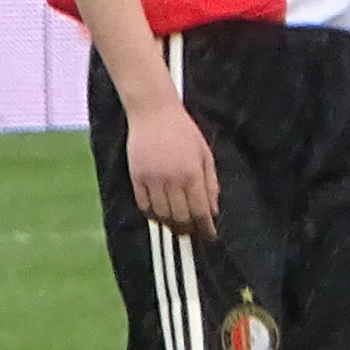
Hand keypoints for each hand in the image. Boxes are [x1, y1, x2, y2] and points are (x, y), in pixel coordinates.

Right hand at [125, 97, 219, 238]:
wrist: (153, 112)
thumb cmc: (183, 131)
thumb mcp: (205, 154)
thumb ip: (211, 183)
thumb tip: (213, 210)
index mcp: (193, 173)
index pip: (200, 211)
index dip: (205, 228)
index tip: (209, 237)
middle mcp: (173, 179)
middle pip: (181, 217)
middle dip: (188, 230)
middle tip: (192, 234)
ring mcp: (152, 179)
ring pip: (162, 215)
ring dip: (170, 225)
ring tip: (177, 227)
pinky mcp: (136, 176)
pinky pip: (144, 205)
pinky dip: (152, 214)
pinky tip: (159, 215)